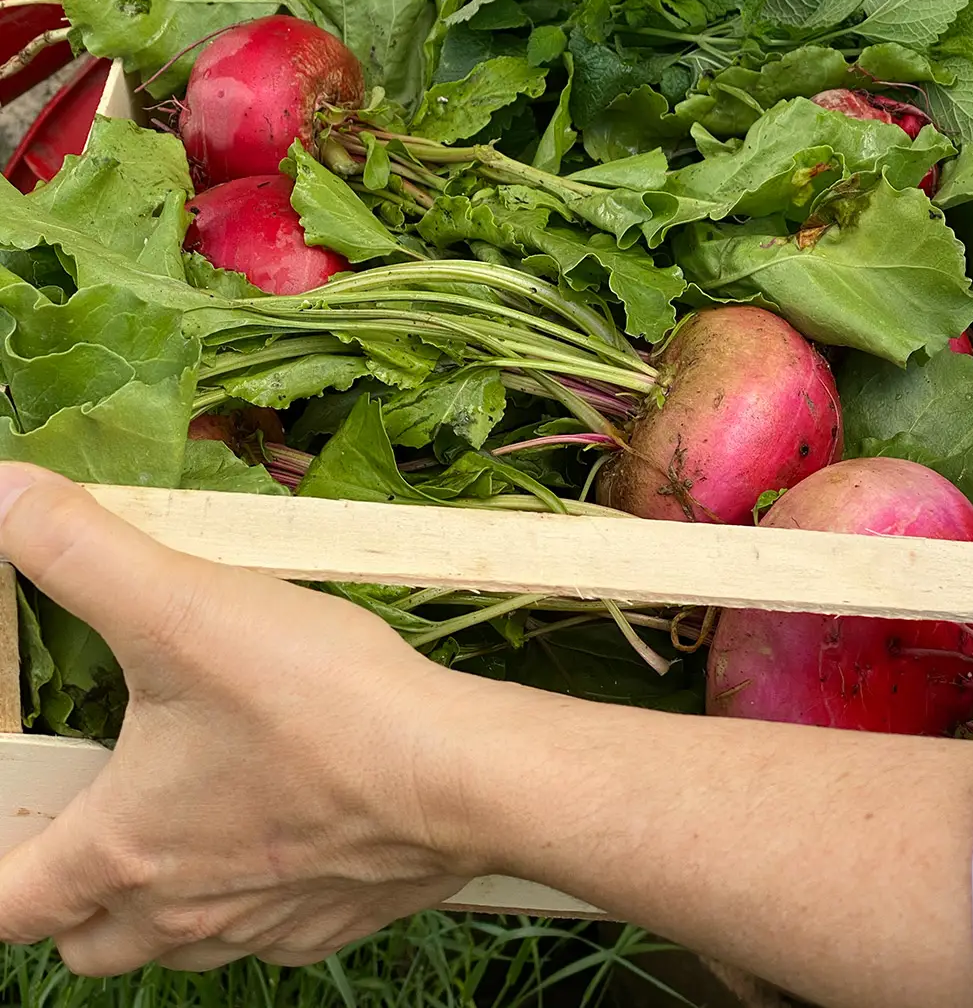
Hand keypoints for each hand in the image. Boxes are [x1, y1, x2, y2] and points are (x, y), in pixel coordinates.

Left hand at [0, 466, 477, 974]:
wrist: (456, 775)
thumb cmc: (318, 704)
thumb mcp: (182, 606)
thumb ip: (81, 552)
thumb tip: (2, 495)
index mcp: (123, 849)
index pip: (9, 907)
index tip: (7, 829)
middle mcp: (181, 911)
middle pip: (87, 945)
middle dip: (69, 897)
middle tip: (87, 817)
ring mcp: (260, 927)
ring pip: (174, 947)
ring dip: (158, 901)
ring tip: (182, 819)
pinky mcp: (330, 921)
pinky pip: (262, 933)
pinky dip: (249, 894)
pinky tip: (279, 823)